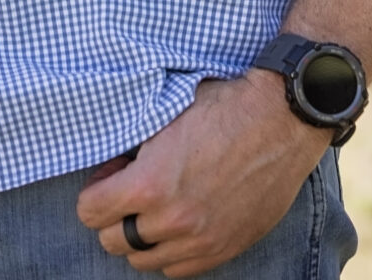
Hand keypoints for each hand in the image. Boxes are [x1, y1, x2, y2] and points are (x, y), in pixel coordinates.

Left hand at [76, 70, 327, 277]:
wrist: (281, 121)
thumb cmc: (224, 108)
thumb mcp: (166, 115)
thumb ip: (134, 149)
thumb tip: (112, 164)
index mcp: (150, 185)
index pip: (90, 212)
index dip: (94, 190)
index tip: (110, 174)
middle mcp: (172, 221)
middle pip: (112, 242)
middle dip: (113, 215)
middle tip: (130, 188)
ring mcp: (200, 241)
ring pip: (144, 262)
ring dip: (141, 237)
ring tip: (156, 206)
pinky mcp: (224, 249)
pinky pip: (178, 270)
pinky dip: (170, 251)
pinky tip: (179, 222)